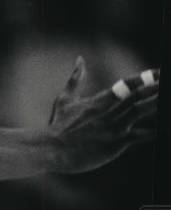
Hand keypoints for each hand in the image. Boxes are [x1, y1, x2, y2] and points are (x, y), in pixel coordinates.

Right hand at [47, 57, 159, 173]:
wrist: (49, 150)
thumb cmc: (57, 127)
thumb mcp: (64, 100)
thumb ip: (75, 80)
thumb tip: (80, 59)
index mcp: (98, 101)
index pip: (126, 84)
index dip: (145, 78)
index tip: (158, 73)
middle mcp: (107, 112)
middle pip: (137, 95)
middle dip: (156, 88)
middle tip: (167, 81)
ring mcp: (112, 127)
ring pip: (140, 111)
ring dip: (156, 103)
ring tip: (167, 99)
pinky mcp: (114, 143)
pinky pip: (140, 135)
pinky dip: (154, 130)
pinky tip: (163, 128)